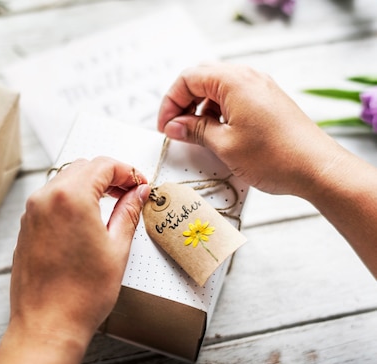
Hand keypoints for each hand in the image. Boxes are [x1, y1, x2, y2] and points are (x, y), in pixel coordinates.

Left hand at [0, 157, 149, 363]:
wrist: (47, 325)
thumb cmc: (82, 295)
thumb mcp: (116, 249)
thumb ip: (128, 212)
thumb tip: (138, 193)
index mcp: (71, 197)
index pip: (104, 166)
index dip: (127, 171)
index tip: (140, 184)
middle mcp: (46, 198)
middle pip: (82, 168)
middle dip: (109, 175)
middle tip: (130, 192)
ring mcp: (32, 212)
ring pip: (64, 181)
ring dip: (89, 185)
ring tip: (111, 205)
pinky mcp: (26, 227)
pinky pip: (50, 199)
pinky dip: (71, 199)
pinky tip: (87, 218)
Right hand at [157, 62, 344, 197]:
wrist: (317, 168)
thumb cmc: (275, 157)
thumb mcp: (224, 145)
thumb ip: (194, 130)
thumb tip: (174, 126)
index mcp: (234, 81)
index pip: (188, 78)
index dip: (170, 102)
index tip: (165, 126)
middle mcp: (248, 77)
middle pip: (202, 78)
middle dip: (183, 102)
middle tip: (175, 128)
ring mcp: (260, 88)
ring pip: (217, 88)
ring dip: (200, 107)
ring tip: (194, 134)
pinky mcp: (267, 101)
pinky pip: (234, 98)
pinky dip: (218, 112)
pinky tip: (215, 133)